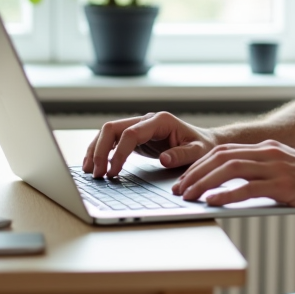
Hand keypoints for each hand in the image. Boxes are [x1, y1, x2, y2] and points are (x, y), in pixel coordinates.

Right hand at [82, 112, 216, 176]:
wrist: (205, 142)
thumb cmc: (202, 146)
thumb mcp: (198, 152)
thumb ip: (182, 155)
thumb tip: (164, 160)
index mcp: (161, 121)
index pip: (131, 132)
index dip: (119, 152)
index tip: (113, 171)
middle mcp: (147, 120)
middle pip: (113, 128)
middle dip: (100, 150)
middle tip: (96, 172)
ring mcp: (139, 127)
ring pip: (108, 132)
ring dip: (96, 150)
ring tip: (89, 170)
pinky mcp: (135, 136)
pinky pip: (113, 140)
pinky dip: (101, 151)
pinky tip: (95, 165)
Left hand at [173, 140, 294, 217]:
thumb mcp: (289, 173)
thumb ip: (266, 176)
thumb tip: (237, 191)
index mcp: (269, 149)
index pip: (225, 151)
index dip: (201, 164)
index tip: (185, 178)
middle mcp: (270, 153)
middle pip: (221, 157)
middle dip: (195, 173)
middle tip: (179, 189)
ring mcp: (277, 168)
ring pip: (230, 170)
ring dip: (204, 183)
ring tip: (189, 197)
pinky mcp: (285, 186)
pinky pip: (248, 188)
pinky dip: (226, 195)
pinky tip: (213, 203)